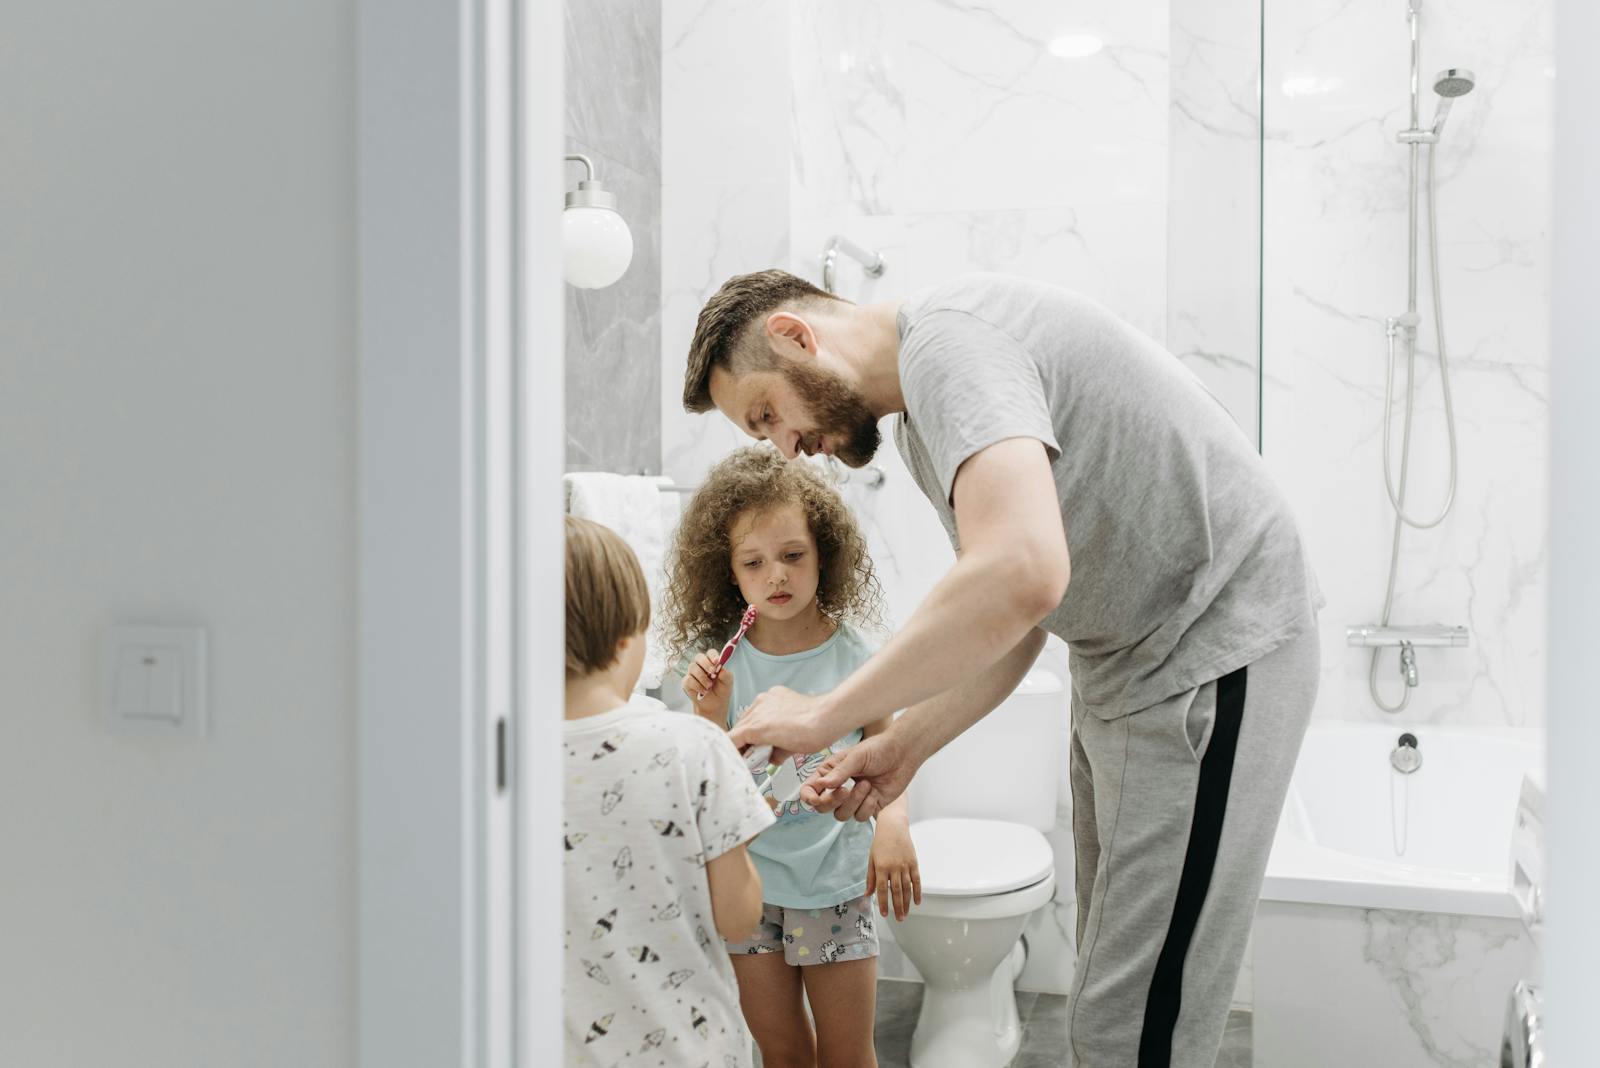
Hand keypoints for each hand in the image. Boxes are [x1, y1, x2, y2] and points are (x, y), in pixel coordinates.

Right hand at [681, 651, 733, 723]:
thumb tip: (721, 667)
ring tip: (710, 686)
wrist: (715, 705)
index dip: (712, 655)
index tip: (717, 661)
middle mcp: (701, 665)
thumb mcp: (728, 682)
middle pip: (699, 657)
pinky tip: (703, 691)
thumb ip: (726, 674)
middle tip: (712, 672)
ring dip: (703, 678)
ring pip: (693, 668)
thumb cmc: (722, 690)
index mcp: (712, 662)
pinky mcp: (686, 682)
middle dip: (706, 664)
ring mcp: (692, 673)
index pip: (710, 653)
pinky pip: (689, 679)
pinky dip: (697, 686)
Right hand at [726, 686, 834, 762]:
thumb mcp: (787, 752)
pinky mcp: (775, 693)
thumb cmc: (811, 735)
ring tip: (764, 738)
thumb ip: (771, 755)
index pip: (732, 740)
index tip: (739, 759)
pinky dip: (764, 715)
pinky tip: (775, 724)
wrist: (828, 716)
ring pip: (749, 715)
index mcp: (756, 727)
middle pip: (739, 727)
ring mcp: (765, 698)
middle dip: (743, 740)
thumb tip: (768, 757)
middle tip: (753, 753)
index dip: (734, 752)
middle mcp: (757, 709)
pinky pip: (762, 705)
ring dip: (752, 727)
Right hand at [800, 730, 916, 822]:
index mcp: (829, 772)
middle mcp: (838, 787)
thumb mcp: (856, 757)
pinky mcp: (868, 806)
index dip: (808, 798)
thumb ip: (839, 772)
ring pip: (841, 815)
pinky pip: (860, 817)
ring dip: (854, 802)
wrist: (903, 754)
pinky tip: (875, 792)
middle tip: (845, 790)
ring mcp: (853, 799)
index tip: (815, 799)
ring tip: (867, 784)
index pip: (809, 790)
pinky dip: (867, 806)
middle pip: (822, 807)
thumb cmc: (878, 749)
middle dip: (833, 801)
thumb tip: (822, 785)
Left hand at [868, 819, 921, 919]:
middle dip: (897, 907)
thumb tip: (868, 894)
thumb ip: (870, 878)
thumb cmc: (880, 842)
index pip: (882, 889)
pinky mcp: (914, 863)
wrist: (893, 826)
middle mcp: (894, 867)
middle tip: (899, 919)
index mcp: (881, 867)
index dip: (883, 903)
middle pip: (896, 891)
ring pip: (907, 888)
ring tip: (906, 914)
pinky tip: (917, 902)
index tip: (885, 914)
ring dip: (907, 903)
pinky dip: (918, 892)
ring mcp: (905, 865)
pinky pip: (917, 880)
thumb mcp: (871, 859)